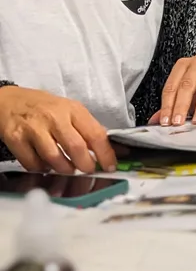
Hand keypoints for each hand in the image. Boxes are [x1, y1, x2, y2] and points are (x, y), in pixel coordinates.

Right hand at [0, 87, 116, 172]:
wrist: (8, 100)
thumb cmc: (43, 107)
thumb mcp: (69, 109)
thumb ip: (87, 128)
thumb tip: (109, 149)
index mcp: (72, 109)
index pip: (96, 134)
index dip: (105, 153)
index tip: (110, 165)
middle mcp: (54, 117)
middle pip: (76, 148)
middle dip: (85, 165)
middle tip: (87, 169)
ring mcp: (34, 128)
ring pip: (55, 158)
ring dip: (64, 169)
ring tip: (67, 168)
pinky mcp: (16, 138)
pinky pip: (33, 163)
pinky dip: (42, 169)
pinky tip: (46, 165)